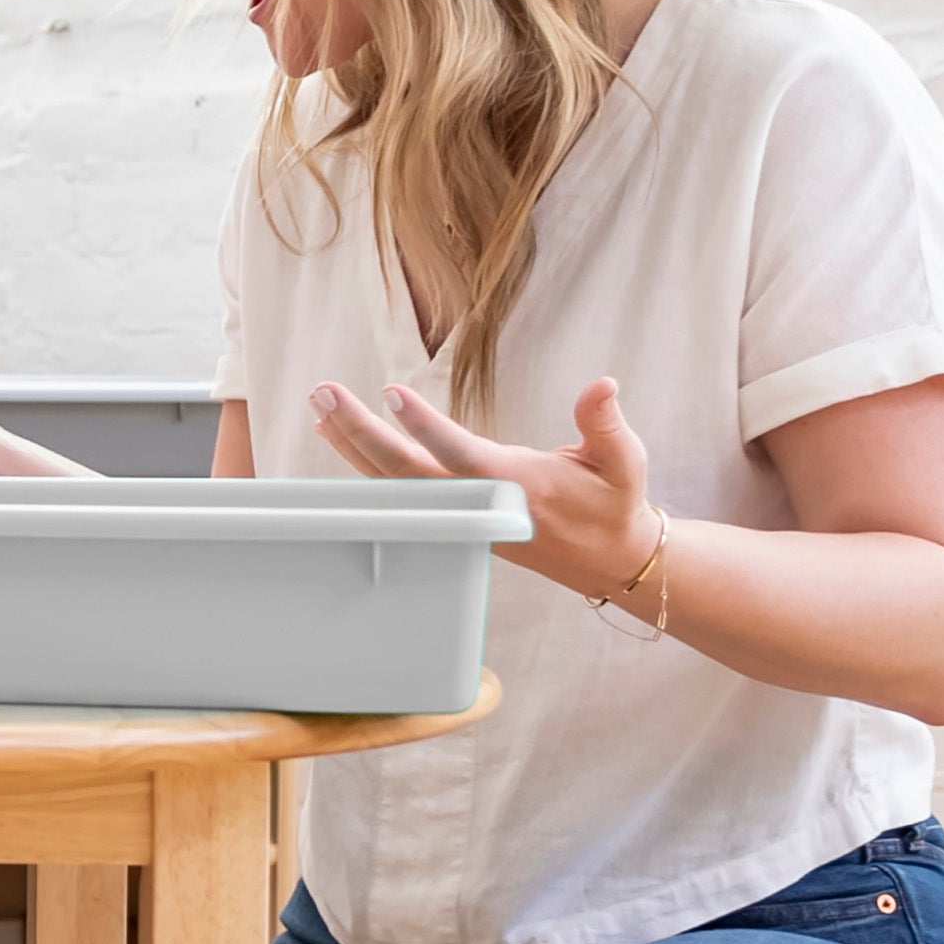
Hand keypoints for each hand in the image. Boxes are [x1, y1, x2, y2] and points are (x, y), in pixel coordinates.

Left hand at [310, 372, 660, 601]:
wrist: (606, 558)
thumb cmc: (614, 502)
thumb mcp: (624, 461)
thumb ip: (605, 424)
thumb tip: (603, 384)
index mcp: (516, 486)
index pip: (461, 454)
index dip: (426, 427)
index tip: (392, 393)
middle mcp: (477, 502)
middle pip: (407, 470)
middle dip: (361, 431)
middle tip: (323, 394)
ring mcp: (459, 513)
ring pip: (393, 480)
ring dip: (352, 443)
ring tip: (318, 407)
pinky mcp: (451, 516)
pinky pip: (397, 488)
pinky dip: (363, 462)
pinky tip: (335, 437)